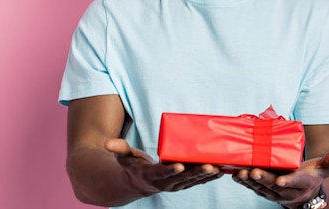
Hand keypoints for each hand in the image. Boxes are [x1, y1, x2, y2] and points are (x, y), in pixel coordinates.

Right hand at [105, 138, 222, 194]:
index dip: (170, 170)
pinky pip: (198, 180)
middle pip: (183, 179)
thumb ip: (118, 149)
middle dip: (196, 173)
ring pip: (193, 181)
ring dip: (207, 175)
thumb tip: (107, 143)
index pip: (161, 174)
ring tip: (219, 167)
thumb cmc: (132, 166)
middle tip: (208, 166)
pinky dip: (210, 176)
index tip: (179, 166)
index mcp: (151, 176)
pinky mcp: (184, 182)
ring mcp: (176, 184)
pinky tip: (222, 169)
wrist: (138, 182)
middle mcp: (165, 183)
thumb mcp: (123, 157)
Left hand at [232, 148, 328, 207]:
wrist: (304, 192)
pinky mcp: (264, 191)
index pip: (295, 183)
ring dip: (250, 181)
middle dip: (264, 179)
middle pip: (274, 185)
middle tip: (254, 171)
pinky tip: (235, 174)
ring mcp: (275, 192)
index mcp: (302, 183)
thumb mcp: (324, 167)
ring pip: (261, 188)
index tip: (282, 180)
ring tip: (242, 173)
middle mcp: (288, 191)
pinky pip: (252, 187)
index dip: (288, 182)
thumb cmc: (313, 174)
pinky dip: (243, 182)